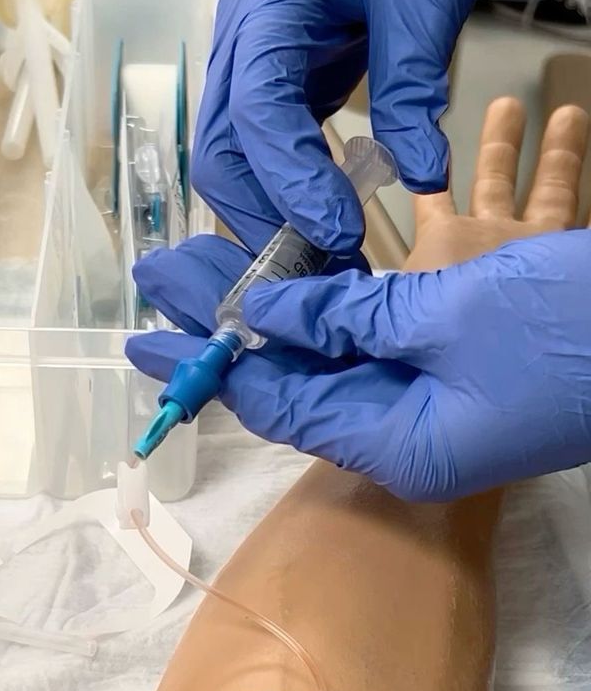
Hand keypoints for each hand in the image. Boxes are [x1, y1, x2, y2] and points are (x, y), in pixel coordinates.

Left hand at [127, 99, 590, 500]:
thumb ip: (353, 316)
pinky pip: (395, 316)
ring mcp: (438, 389)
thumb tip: (262, 314)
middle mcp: (408, 428)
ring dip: (286, 289)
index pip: (277, 402)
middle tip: (166, 268)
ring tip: (221, 246)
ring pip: (339, 338)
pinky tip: (318, 255)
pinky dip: (359, 280)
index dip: (207, 362)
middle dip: (232, 313)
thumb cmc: (568, 337)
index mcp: (397, 443)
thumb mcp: (453, 318)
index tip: (141, 333)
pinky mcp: (464, 351)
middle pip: (297, 368)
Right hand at [191, 0, 508, 255]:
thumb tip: (416, 172)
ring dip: (274, 210)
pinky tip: (329, 216)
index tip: (339, 231)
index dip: (291, 181)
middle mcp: (244, 33)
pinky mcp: (281, 69)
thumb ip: (411, 81)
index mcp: (269, 2)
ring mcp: (256, 53)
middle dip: (266, 214)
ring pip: (237, 154)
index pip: (257, 112)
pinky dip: (291, 185)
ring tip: (331, 256)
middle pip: (223, 148)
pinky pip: (268, 141)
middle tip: (328, 267)